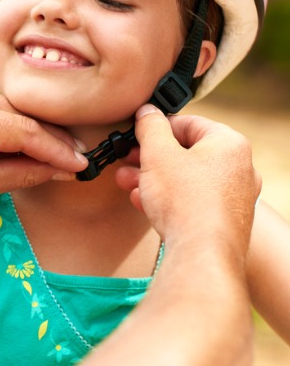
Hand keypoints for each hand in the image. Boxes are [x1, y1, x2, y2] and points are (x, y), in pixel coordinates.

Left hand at [0, 74, 87, 215]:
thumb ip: (25, 173)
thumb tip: (67, 168)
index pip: (25, 131)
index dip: (57, 149)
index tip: (82, 164)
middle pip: (19, 114)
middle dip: (49, 138)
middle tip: (76, 159)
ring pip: (7, 106)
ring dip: (30, 128)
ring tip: (57, 152)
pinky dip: (8, 120)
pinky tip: (24, 139)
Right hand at [116, 104, 259, 255]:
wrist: (201, 254)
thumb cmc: (185, 200)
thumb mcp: (157, 153)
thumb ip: (150, 127)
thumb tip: (147, 112)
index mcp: (229, 144)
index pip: (188, 123)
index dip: (157, 126)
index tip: (136, 133)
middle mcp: (238, 168)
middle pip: (186, 152)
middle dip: (150, 157)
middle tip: (128, 159)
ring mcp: (233, 197)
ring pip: (186, 178)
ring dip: (153, 178)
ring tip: (127, 182)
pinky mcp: (224, 220)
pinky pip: (191, 199)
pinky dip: (167, 197)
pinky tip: (142, 201)